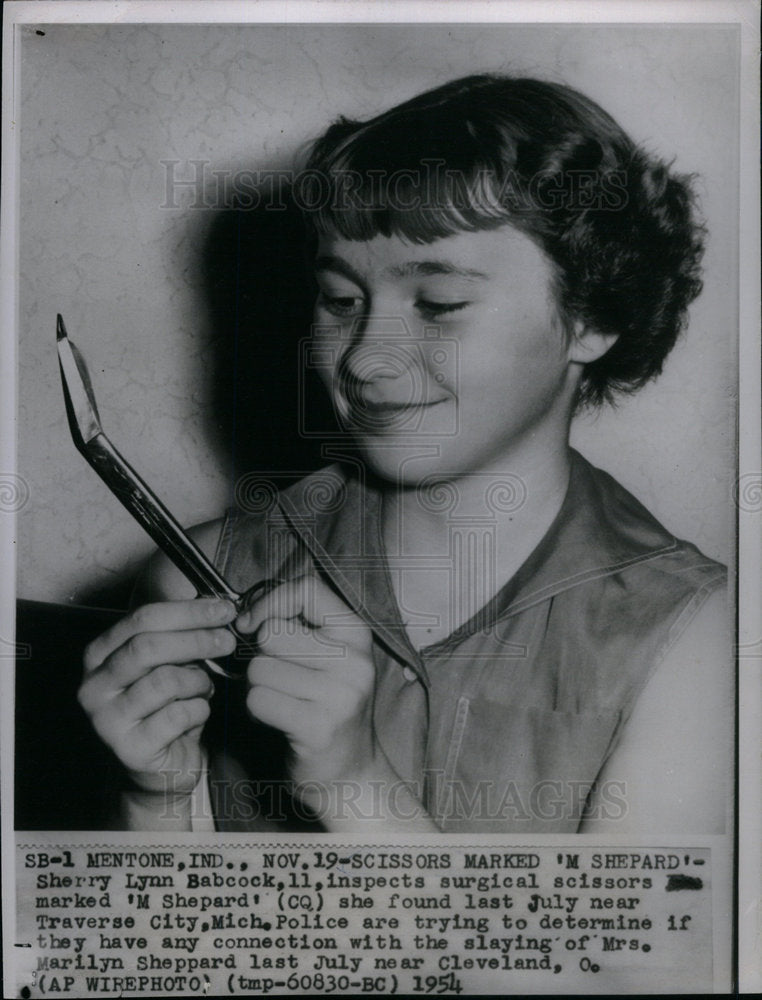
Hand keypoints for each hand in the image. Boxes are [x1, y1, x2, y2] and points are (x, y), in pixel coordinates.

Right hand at [78, 598, 236, 795]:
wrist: (160, 768)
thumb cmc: (166, 707)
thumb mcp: (168, 664)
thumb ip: (181, 637)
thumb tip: (218, 609)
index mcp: (100, 655)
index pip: (142, 618)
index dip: (188, 611)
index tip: (223, 610)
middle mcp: (95, 685)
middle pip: (149, 646)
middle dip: (196, 639)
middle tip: (227, 642)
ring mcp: (107, 719)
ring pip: (165, 681)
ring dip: (198, 681)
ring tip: (204, 688)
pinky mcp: (129, 749)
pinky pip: (177, 716)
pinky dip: (199, 710)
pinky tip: (198, 713)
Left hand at [237, 575, 375, 798]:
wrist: (351, 772)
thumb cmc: (326, 706)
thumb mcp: (327, 656)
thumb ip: (296, 625)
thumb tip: (244, 613)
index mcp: (357, 634)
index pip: (307, 589)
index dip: (270, 602)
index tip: (252, 623)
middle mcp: (356, 660)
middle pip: (273, 632)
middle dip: (260, 655)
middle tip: (277, 678)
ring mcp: (340, 695)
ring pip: (259, 668)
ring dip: (256, 686)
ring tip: (280, 700)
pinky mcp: (318, 728)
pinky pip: (258, 700)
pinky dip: (256, 711)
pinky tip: (277, 720)